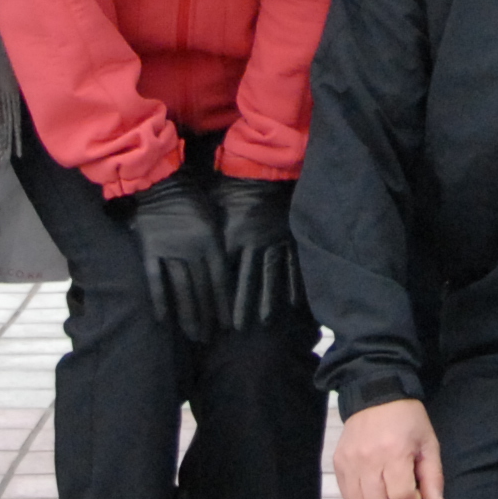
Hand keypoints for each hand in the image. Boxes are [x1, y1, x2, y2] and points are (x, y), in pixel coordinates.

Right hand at [124, 173, 229, 342]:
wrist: (162, 181)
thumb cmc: (193, 200)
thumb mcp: (214, 220)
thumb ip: (217, 247)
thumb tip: (226, 277)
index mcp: (211, 241)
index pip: (220, 281)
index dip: (224, 305)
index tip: (227, 325)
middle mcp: (193, 249)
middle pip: (201, 290)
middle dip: (206, 317)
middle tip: (208, 338)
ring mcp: (170, 250)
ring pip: (181, 289)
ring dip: (187, 315)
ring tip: (192, 335)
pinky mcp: (149, 249)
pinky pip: (155, 279)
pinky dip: (159, 299)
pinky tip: (164, 320)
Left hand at [214, 175, 302, 332]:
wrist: (262, 169)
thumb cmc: (232, 191)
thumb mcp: (216, 214)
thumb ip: (212, 241)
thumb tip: (203, 268)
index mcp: (234, 236)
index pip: (226, 272)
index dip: (221, 296)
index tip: (216, 315)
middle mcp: (256, 242)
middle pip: (249, 280)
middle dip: (243, 306)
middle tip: (239, 329)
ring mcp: (276, 240)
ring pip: (271, 276)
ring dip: (268, 300)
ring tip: (265, 321)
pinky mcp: (291, 236)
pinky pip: (293, 263)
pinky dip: (293, 284)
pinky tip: (292, 302)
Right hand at [335, 397, 445, 498]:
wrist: (377, 396)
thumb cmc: (408, 421)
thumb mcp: (428, 444)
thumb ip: (433, 477)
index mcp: (394, 453)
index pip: (401, 497)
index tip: (415, 490)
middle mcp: (368, 460)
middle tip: (400, 492)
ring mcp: (350, 462)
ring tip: (385, 492)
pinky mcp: (338, 463)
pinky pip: (346, 496)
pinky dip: (360, 498)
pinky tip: (371, 487)